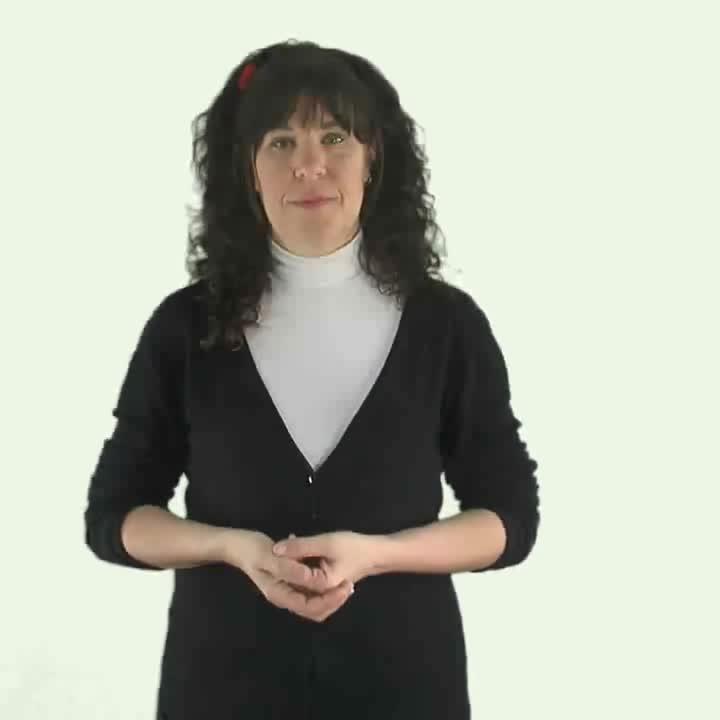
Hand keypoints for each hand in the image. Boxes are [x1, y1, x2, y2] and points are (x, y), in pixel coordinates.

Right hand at [223, 529, 353, 622]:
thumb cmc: (250, 548)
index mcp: (280, 594)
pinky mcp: (290, 581)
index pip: (310, 607)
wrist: (236, 544)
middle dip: (333, 599)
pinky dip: (321, 582)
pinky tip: (326, 566)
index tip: (346, 586)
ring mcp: (287, 590)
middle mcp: (285, 596)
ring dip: (329, 592)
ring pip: (314, 599)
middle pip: (315, 609)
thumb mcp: (269, 556)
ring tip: (344, 578)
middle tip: (350, 584)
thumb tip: (310, 578)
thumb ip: (289, 568)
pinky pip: (310, 588)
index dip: (330, 600)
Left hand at [273, 531, 380, 589]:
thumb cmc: (354, 547)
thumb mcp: (326, 543)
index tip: (278, 549)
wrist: (374, 553)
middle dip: (285, 573)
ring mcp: (322, 595)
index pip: (293, 580)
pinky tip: (297, 556)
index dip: (283, 564)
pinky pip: (305, 587)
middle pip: (293, 591)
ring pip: (298, 590)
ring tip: (288, 555)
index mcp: (322, 588)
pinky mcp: (322, 589)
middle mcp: (321, 597)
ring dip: (291, 574)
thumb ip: (301, 546)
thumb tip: (275, 549)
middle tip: (281, 553)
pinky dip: (298, 574)